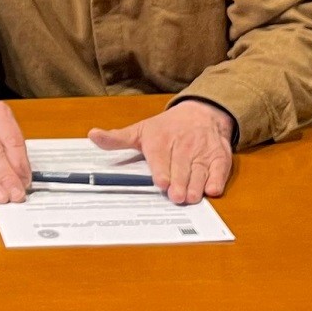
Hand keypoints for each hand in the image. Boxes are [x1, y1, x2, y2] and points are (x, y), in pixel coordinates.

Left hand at [89, 100, 233, 203]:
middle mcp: (182, 144)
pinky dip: (217, 180)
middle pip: (181, 167)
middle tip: (176, 197)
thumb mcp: (139, 131)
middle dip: (179, 183)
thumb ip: (116, 139)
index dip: (161, 170)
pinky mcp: (219, 157)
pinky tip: (211, 189)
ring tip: (191, 198)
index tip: (161, 182)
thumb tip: (92, 135)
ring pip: (200, 171)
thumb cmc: (165, 128)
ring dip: (196, 185)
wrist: (201, 113)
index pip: (161, 156)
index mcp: (160, 139)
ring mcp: (202, 151)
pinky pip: (220, 169)